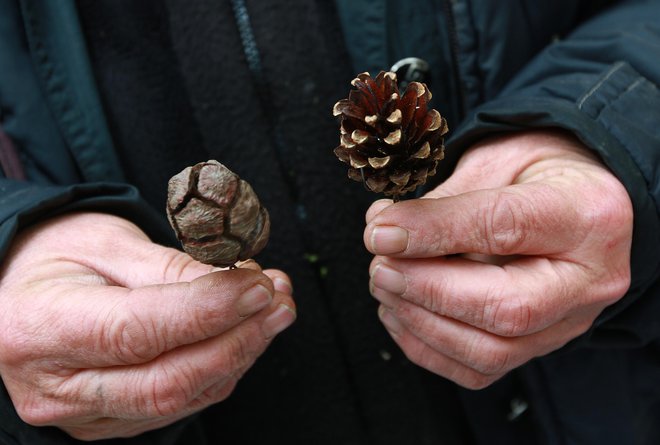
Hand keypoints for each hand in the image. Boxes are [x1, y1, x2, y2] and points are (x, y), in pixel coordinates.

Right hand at [0, 212, 294, 439]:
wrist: (22, 295)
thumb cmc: (58, 257)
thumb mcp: (107, 242)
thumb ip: (171, 270)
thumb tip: (240, 287)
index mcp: (41, 326)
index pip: (138, 331)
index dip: (208, 311)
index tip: (258, 288)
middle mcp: (56, 385)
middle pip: (166, 380)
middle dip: (238, 340)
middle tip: (279, 301)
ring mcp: (82, 413)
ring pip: (180, 397)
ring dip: (239, 353)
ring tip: (273, 309)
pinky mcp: (108, 421)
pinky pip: (178, 402)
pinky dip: (220, 368)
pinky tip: (244, 333)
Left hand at [364, 130, 632, 388]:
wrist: (574, 201)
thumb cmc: (533, 172)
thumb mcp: (494, 160)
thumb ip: (443, 201)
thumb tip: (384, 235)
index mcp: (586, 214)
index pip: (505, 227)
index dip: (434, 232)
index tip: (381, 233)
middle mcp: (589, 279)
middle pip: (506, 307)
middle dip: (427, 290)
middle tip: (380, 267)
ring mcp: (569, 322)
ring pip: (491, 350)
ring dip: (420, 321)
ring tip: (384, 284)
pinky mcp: (541, 346)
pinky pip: (480, 369)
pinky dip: (427, 346)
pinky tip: (401, 312)